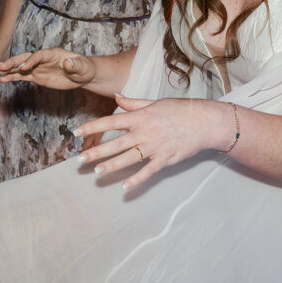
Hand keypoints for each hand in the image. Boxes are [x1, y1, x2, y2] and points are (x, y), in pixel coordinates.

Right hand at [0, 48, 94, 90]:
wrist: (82, 75)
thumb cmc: (84, 68)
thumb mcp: (82, 67)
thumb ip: (75, 65)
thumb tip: (68, 63)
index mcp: (52, 53)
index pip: (39, 55)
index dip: (31, 61)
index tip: (23, 68)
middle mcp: (42, 59)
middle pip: (25, 58)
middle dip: (13, 62)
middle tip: (1, 67)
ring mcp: (38, 67)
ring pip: (20, 67)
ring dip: (9, 69)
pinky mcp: (37, 76)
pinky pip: (22, 76)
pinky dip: (12, 77)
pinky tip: (2, 80)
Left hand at [75, 95, 227, 189]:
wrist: (204, 121)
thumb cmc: (180, 110)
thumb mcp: (155, 102)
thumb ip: (133, 102)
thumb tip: (115, 96)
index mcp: (141, 117)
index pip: (111, 122)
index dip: (93, 127)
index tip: (77, 132)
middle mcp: (145, 132)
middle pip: (116, 143)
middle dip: (97, 152)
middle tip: (80, 160)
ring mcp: (155, 147)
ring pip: (129, 158)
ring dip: (112, 166)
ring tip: (96, 172)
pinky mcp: (166, 158)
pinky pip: (149, 171)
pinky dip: (137, 179)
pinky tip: (125, 186)